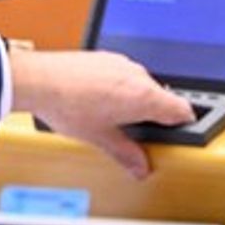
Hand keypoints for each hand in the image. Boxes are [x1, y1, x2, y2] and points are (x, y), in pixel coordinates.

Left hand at [10, 47, 194, 179]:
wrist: (38, 80)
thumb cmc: (67, 105)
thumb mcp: (100, 138)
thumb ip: (126, 154)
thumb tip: (140, 167)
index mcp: (143, 96)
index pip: (182, 109)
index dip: (186, 123)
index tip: (181, 132)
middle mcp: (137, 76)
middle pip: (162, 97)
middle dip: (154, 116)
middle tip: (141, 134)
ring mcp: (122, 63)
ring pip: (142, 85)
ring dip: (136, 100)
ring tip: (114, 118)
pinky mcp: (107, 57)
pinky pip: (124, 75)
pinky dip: (120, 87)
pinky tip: (100, 101)